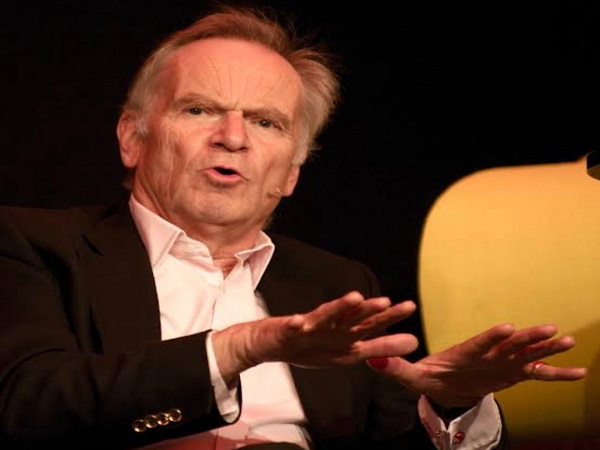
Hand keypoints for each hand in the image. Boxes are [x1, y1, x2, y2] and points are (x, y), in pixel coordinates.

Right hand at [211, 291, 418, 382]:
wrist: (272, 343)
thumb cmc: (313, 346)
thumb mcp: (350, 353)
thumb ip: (381, 347)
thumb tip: (415, 343)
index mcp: (347, 334)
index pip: (371, 324)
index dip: (390, 316)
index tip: (409, 307)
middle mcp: (332, 326)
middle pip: (352, 317)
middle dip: (368, 310)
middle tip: (386, 302)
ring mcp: (309, 326)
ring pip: (326, 316)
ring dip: (339, 308)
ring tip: (353, 299)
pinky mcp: (288, 330)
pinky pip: (292, 328)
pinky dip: (296, 324)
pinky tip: (299, 321)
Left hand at [367, 323, 586, 407]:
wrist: (445, 382)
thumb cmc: (429, 374)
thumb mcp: (411, 376)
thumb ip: (395, 369)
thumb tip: (371, 361)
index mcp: (464, 352)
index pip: (478, 344)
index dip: (491, 338)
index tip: (506, 327)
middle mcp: (487, 354)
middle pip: (509, 344)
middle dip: (527, 337)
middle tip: (549, 327)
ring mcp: (502, 363)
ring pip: (527, 353)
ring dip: (546, 348)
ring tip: (568, 341)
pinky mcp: (512, 374)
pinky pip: (538, 374)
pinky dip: (556, 373)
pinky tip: (579, 372)